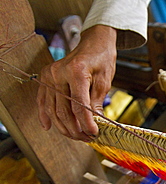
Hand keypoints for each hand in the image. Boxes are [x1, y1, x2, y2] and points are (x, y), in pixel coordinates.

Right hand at [37, 25, 116, 140]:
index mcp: (76, 72)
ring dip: (63, 127)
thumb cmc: (101, 59)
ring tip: (76, 135)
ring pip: (52, 110)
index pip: (79, 106)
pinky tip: (49, 127)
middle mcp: (58, 74)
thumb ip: (96, 103)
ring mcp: (49, 75)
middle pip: (63, 111)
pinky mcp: (45, 77)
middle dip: (75, 129)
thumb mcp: (104, 82)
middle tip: (86, 138)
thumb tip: (93, 124)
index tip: (93, 134)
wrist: (93, 43)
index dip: (86, 124)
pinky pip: (43, 100)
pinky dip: (45, 115)